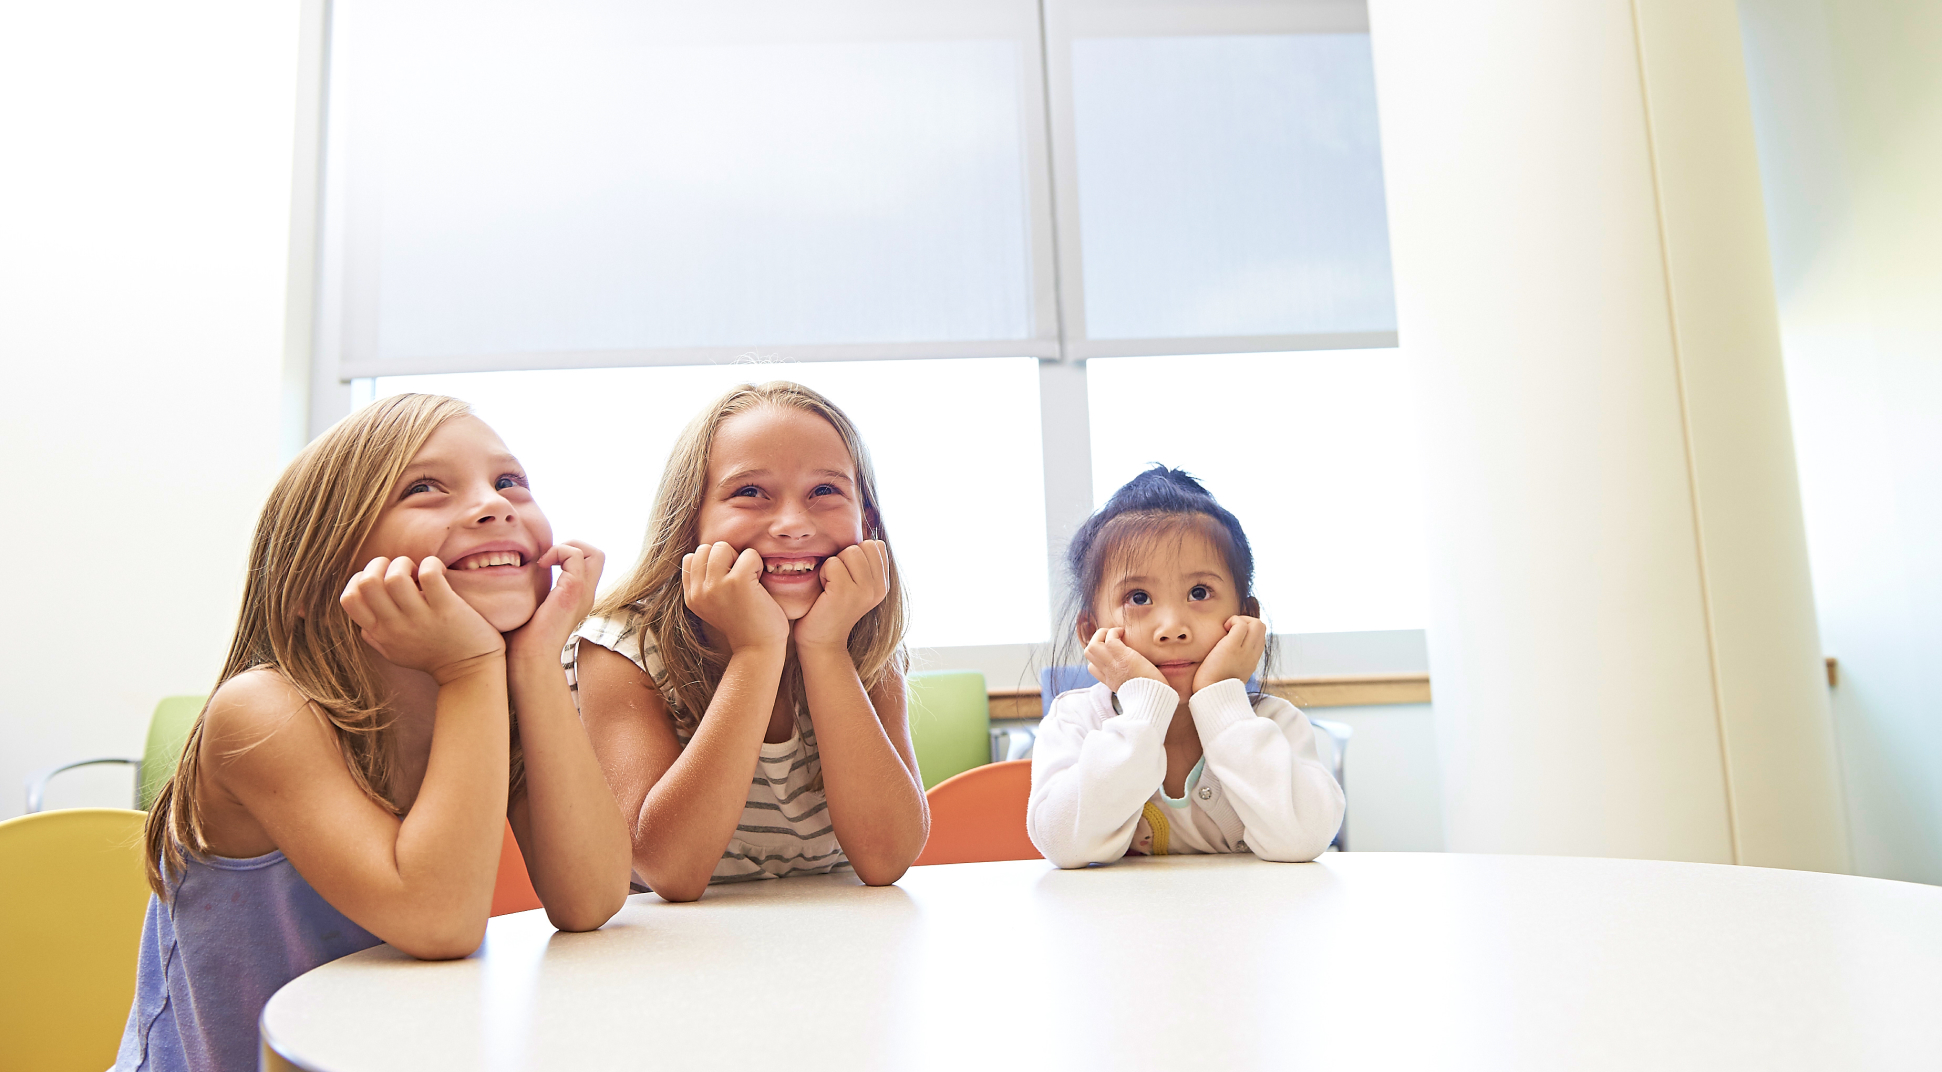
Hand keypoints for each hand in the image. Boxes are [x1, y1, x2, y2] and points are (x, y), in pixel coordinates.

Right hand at [340, 556, 505, 683]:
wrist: (469, 671)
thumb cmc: (432, 657)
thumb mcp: (395, 653)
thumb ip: (375, 638)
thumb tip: (362, 623)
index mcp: (380, 632)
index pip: (349, 599)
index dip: (359, 578)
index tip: (380, 577)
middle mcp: (395, 625)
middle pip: (367, 583)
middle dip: (380, 564)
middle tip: (400, 569)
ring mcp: (420, 617)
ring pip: (394, 577)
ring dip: (404, 564)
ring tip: (418, 570)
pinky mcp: (445, 608)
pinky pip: (429, 574)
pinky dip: (431, 564)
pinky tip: (438, 570)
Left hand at [506, 541, 604, 660]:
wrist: (527, 658)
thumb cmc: (521, 638)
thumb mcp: (531, 608)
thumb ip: (534, 591)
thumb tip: (511, 574)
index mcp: (578, 599)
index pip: (589, 564)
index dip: (569, 553)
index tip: (544, 563)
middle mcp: (586, 595)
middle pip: (597, 556)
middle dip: (573, 545)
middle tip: (548, 557)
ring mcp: (583, 593)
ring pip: (593, 552)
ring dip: (565, 547)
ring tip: (544, 560)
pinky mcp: (573, 590)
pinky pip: (575, 556)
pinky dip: (558, 551)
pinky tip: (540, 565)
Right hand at [682, 542, 789, 652]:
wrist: (758, 649)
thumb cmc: (744, 625)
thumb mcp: (715, 605)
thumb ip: (706, 584)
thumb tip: (710, 552)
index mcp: (691, 597)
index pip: (692, 558)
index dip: (713, 563)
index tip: (727, 581)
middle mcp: (699, 591)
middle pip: (706, 548)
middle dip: (726, 557)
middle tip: (740, 579)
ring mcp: (716, 585)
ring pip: (722, 546)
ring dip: (740, 558)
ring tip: (749, 579)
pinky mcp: (737, 581)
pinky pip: (748, 554)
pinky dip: (758, 564)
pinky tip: (759, 583)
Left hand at [792, 540, 889, 650]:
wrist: (821, 641)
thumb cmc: (830, 606)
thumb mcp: (854, 583)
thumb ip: (862, 562)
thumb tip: (864, 530)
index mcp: (883, 584)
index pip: (875, 545)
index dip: (855, 555)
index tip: (847, 577)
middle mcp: (879, 588)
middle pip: (862, 546)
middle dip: (844, 558)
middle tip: (837, 583)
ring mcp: (864, 591)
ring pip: (849, 552)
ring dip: (833, 566)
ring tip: (831, 587)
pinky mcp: (846, 593)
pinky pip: (833, 563)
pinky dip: (823, 574)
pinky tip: (824, 592)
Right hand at [1083, 627, 1168, 694]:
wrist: (1152, 700)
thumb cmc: (1150, 696)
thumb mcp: (1134, 690)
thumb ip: (1130, 683)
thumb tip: (1140, 680)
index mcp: (1110, 681)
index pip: (1093, 667)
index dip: (1098, 656)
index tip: (1110, 652)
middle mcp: (1108, 672)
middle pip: (1088, 653)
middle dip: (1096, 640)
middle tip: (1110, 637)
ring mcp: (1112, 664)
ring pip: (1093, 645)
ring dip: (1102, 633)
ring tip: (1116, 632)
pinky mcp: (1122, 656)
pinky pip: (1109, 638)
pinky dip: (1114, 631)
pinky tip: (1124, 632)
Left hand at [1193, 615, 1266, 693]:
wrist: (1212, 697)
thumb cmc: (1214, 687)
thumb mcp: (1229, 674)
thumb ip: (1233, 663)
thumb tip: (1223, 655)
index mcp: (1252, 661)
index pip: (1260, 637)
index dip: (1248, 631)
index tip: (1233, 636)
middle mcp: (1253, 656)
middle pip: (1262, 627)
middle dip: (1246, 621)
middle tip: (1230, 630)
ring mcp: (1245, 652)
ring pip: (1257, 623)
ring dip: (1240, 620)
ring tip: (1227, 630)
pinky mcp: (1232, 647)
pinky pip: (1241, 624)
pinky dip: (1233, 621)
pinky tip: (1223, 630)